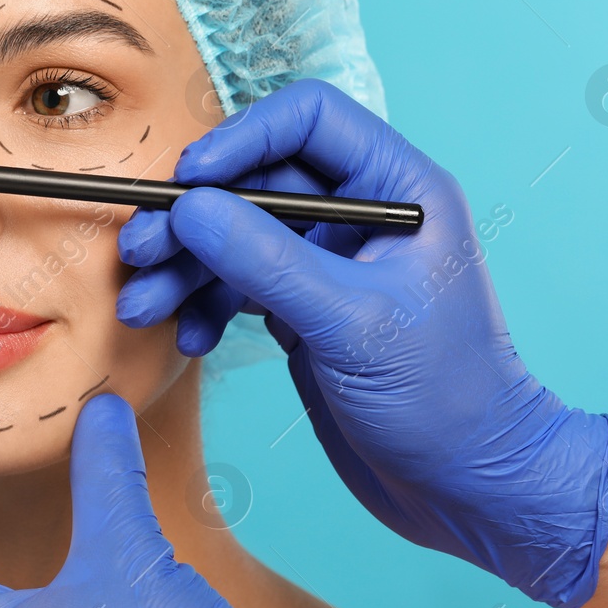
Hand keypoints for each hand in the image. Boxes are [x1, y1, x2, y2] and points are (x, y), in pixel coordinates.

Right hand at [115, 79, 607, 607]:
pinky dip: (203, 305)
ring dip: (184, 266)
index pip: (309, 120)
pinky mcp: (304, 310)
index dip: (242, 138)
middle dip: (194, 215)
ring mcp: (329, 263)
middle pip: (257, 179)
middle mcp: (363, 215)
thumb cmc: (446, 400)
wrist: (466, 487)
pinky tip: (189, 338)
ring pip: (236, 235)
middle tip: (141, 250)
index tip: (188, 181)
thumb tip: (191, 209)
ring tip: (143, 305)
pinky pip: (236, 285)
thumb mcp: (351, 323)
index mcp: (400, 190)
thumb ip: (268, 261)